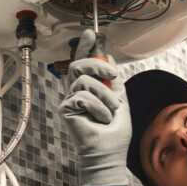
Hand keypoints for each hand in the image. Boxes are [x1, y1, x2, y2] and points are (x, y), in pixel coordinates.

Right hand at [60, 30, 130, 185]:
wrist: (109, 152)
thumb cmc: (114, 132)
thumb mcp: (120, 101)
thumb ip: (113, 82)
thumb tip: (109, 58)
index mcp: (89, 89)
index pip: (84, 63)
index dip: (87, 47)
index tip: (92, 33)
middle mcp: (76, 92)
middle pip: (80, 65)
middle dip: (98, 65)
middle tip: (113, 75)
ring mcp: (70, 100)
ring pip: (85, 81)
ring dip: (106, 97)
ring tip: (110, 112)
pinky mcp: (66, 109)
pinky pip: (84, 97)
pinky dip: (99, 108)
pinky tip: (101, 120)